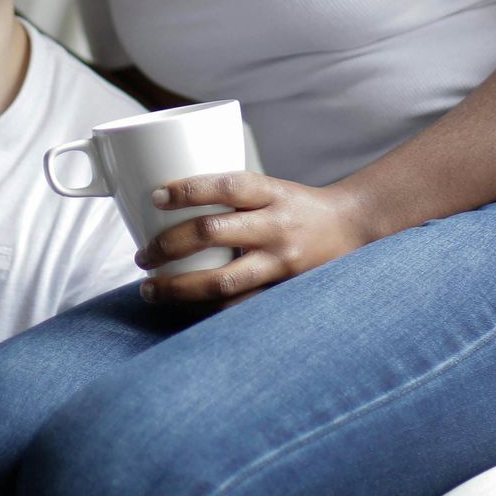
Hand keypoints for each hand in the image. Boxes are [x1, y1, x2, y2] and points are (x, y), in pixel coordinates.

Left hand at [135, 173, 373, 306]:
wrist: (352, 229)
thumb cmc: (297, 206)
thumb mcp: (270, 188)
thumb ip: (230, 196)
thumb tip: (164, 201)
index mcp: (272, 193)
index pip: (227, 186)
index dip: (189, 190)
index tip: (156, 197)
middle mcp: (277, 226)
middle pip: (214, 233)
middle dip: (169, 245)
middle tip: (143, 255)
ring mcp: (281, 263)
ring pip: (223, 281)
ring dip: (178, 287)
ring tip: (150, 289)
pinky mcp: (283, 292)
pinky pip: (238, 307)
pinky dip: (205, 310)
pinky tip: (182, 309)